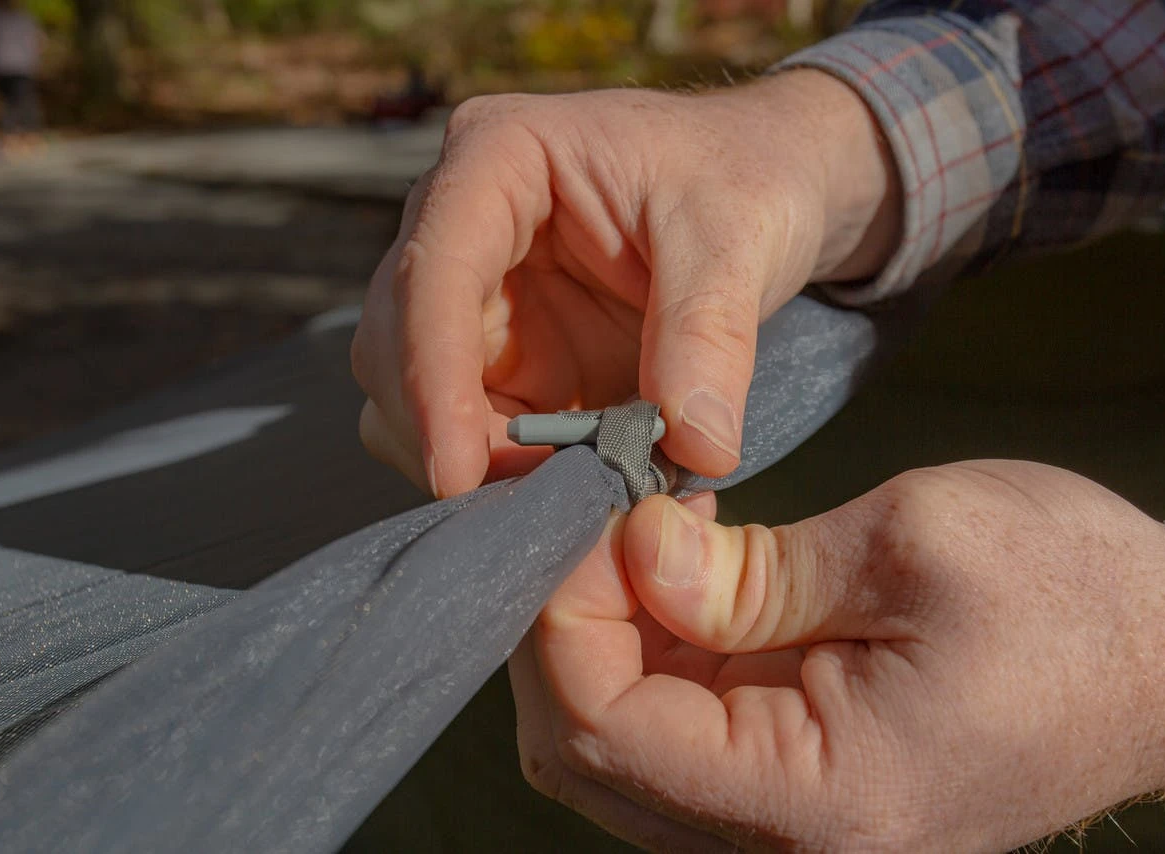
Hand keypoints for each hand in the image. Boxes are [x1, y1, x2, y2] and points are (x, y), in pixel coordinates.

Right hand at [351, 71, 899, 495]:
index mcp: (498, 157)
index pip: (433, 270)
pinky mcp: (504, 359)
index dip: (433, 375)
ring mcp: (477, 298)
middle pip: (397, 344)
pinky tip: (576, 498)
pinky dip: (512, 476)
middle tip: (542, 510)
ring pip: (414, 399)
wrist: (767, 181)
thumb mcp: (737, 240)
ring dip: (475, 463)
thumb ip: (710, 338)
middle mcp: (461, 225)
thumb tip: (696, 451)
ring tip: (571, 508)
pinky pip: (474, 432)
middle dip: (449, 433)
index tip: (456, 473)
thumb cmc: (743, 179)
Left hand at [509, 461, 1164, 850]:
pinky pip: (683, 734)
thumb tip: (627, 551)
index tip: (585, 509)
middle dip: (570, 625)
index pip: (607, 729)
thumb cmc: (1078, 597)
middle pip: (593, 754)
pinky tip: (685, 570)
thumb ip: (750, 568)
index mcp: (821, 801)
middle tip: (604, 512)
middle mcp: (793, 843)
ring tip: (649, 529)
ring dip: (609, 635)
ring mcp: (795, 825)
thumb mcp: (911, 544)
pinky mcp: (804, 788)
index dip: (565, 614)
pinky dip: (658, 652)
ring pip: (625, 747)